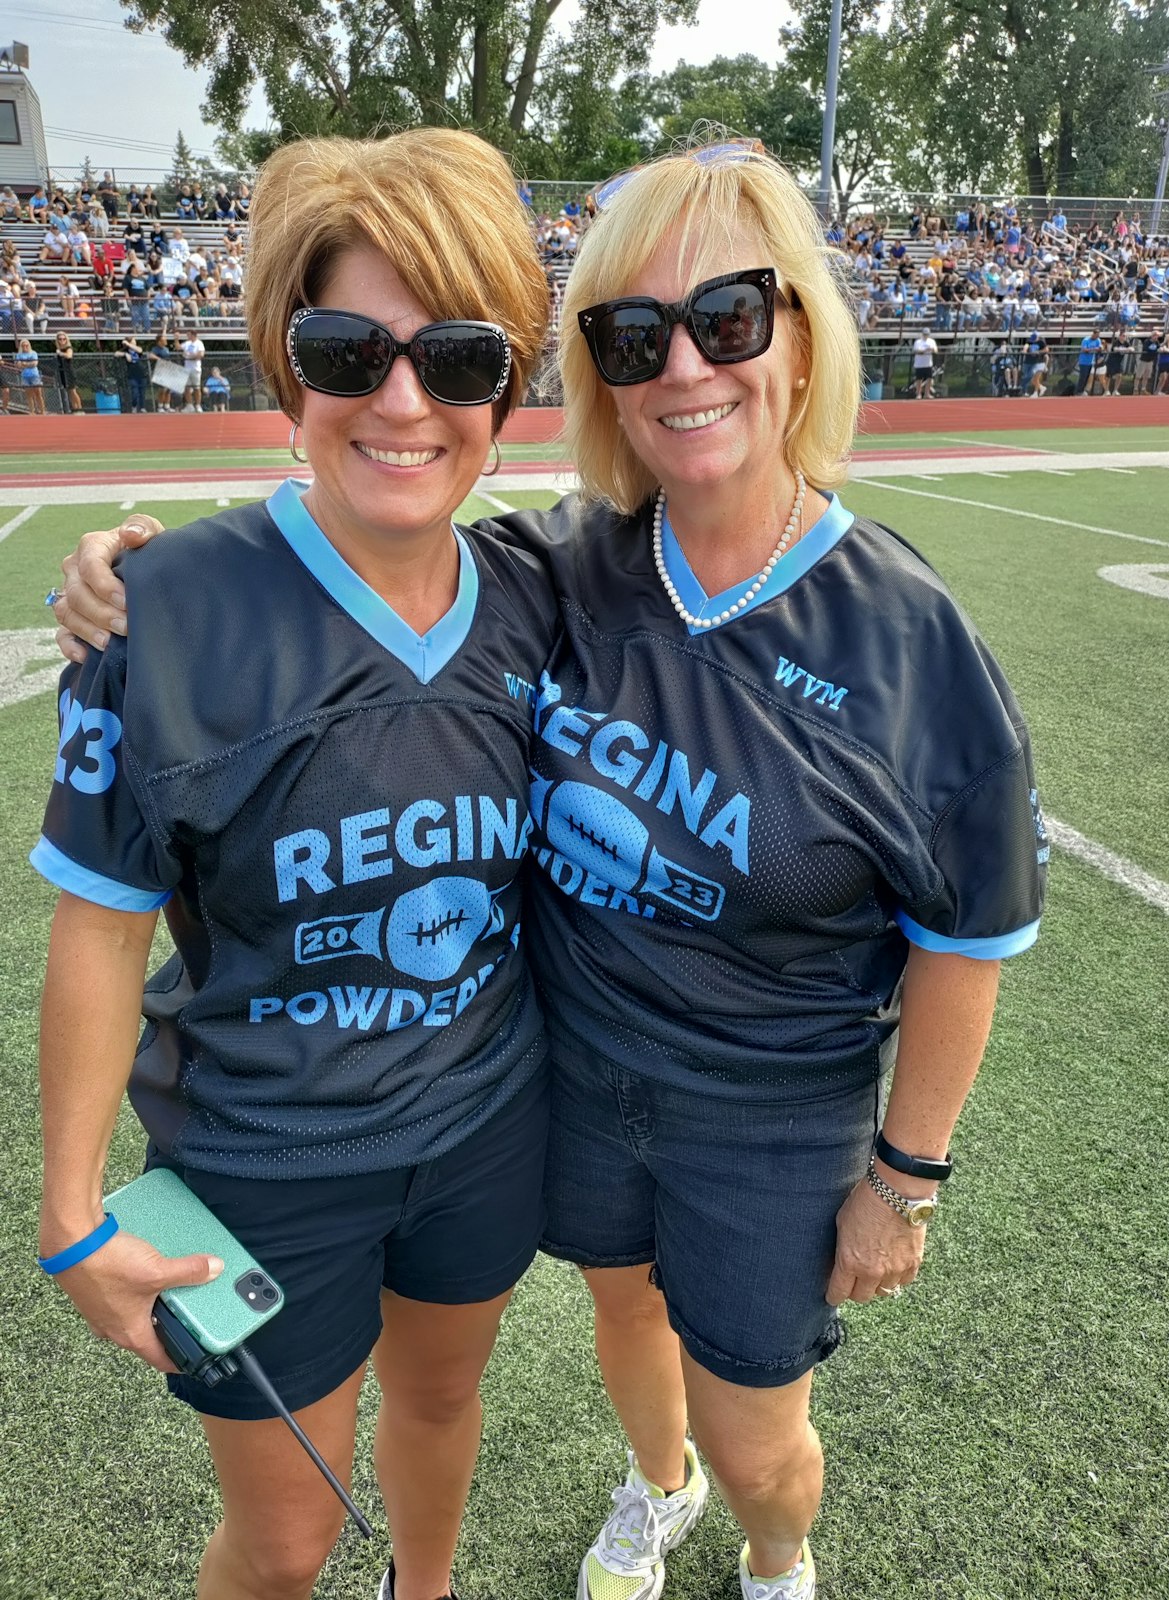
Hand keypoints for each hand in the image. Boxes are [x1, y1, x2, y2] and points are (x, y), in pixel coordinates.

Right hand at [49, 1228, 223, 1372]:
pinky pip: (121, 1302)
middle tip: (189, 1319)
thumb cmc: (106, 1265)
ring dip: (150, 1310)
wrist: (71, 1243)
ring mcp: (100, 1313)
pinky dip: (136, 1294)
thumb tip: (214, 1269)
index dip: (180, 1362)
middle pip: (147, 1337)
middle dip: (168, 1330)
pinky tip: (143, 1276)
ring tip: (169, 1293)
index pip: (159, 1360)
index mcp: (130, 1334)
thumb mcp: (156, 1270)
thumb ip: (188, 1271)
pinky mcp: (94, 1295)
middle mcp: (113, 1329)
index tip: (194, 1360)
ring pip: (133, 1318)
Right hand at [52, 515, 163, 663]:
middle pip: (77, 594)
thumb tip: (131, 535)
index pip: (90, 566)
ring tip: (110, 643)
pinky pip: (62, 635)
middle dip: (102, 613)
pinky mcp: (73, 619)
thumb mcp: (152, 533)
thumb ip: (143, 528)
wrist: (149, 571)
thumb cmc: (148, 550)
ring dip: (88, 630)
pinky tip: (87, 656)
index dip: (105, 586)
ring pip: (67, 614)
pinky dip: (70, 647)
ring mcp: (71, 595)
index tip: (127, 602)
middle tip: (127, 627)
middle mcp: (75, 571)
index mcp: (92, 547)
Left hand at [826, 1175, 926, 1305]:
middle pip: (862, 1297)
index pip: (839, 1292)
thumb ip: (842, 1249)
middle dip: (855, 1290)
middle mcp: (872, 1271)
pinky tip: (893, 1265)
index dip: (834, 1295)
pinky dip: (898, 1277)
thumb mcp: (842, 1223)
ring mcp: (895, 1270)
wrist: (897, 1191)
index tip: (833, 1294)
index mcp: (849, 1261)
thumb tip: (841, 1263)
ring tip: (875, 1270)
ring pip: (884, 1292)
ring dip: (877, 1284)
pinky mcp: (913, 1264)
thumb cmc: (865, 1201)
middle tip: (854, 1280)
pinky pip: (904, 1282)